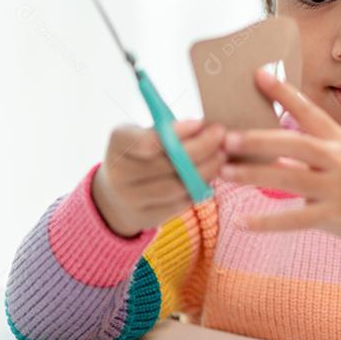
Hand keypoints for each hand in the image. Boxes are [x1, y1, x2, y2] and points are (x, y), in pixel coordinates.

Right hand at [92, 119, 226, 236]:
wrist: (118, 193)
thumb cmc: (143, 153)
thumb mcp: (148, 133)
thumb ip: (171, 130)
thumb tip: (206, 127)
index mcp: (118, 143)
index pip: (148, 141)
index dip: (178, 132)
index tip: (202, 122)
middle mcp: (119, 172)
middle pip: (167, 164)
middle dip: (201, 148)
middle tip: (222, 136)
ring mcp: (130, 198)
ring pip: (177, 186)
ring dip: (205, 170)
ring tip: (221, 156)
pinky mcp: (145, 217)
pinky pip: (179, 204)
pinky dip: (198, 189)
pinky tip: (210, 176)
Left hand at [218, 68, 340, 252]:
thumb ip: (313, 151)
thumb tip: (269, 146)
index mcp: (340, 140)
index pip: (309, 111)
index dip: (283, 92)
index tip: (258, 74)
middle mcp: (339, 159)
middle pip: (295, 144)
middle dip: (258, 139)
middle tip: (227, 137)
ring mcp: (338, 188)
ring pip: (290, 178)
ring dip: (254, 175)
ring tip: (224, 173)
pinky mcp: (336, 216)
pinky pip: (295, 219)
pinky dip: (267, 221)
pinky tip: (242, 222)